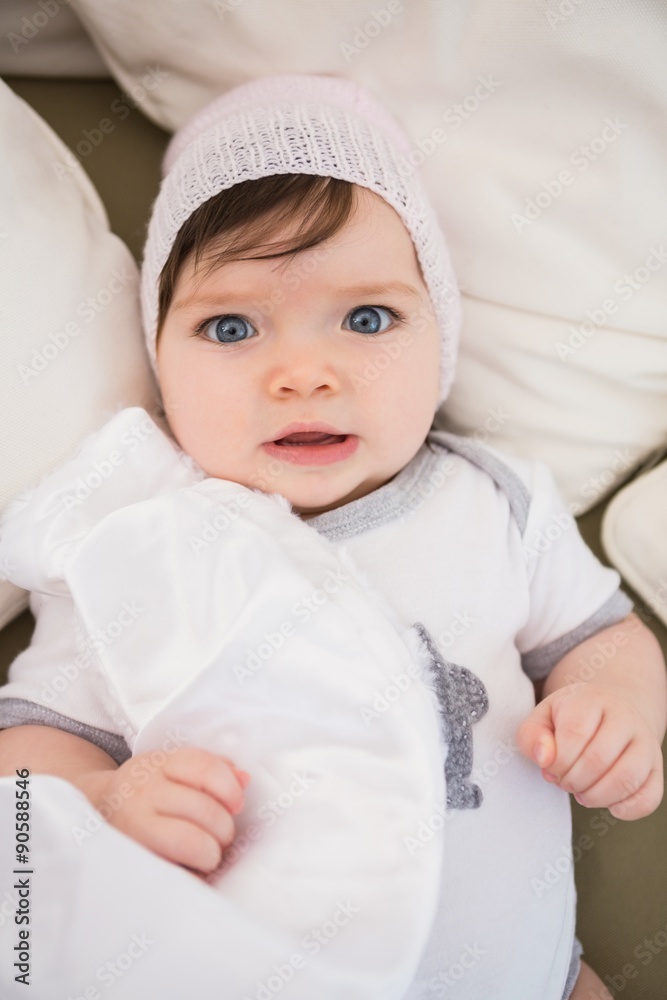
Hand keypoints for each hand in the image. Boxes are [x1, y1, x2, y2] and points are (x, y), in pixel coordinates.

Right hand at [77, 747, 250, 872]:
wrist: (94, 811)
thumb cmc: (149, 792)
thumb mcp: (173, 769)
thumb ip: (212, 770)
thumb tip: (245, 779)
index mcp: (159, 764)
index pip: (203, 767)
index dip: (229, 787)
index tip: (237, 804)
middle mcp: (143, 792)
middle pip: (204, 810)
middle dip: (224, 830)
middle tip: (221, 838)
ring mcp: (133, 827)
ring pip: (191, 842)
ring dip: (210, 854)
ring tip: (207, 855)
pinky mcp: (129, 860)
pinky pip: (175, 874)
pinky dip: (191, 877)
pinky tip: (189, 872)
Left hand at [516, 682, 663, 819]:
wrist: (614, 709)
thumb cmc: (573, 717)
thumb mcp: (544, 716)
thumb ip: (532, 735)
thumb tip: (545, 759)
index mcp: (592, 700)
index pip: (574, 734)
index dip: (557, 761)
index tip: (550, 767)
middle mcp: (625, 719)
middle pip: (598, 760)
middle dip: (572, 780)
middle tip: (564, 781)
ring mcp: (646, 744)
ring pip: (626, 780)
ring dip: (596, 796)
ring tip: (583, 792)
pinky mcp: (657, 769)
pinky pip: (648, 798)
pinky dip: (625, 809)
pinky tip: (608, 802)